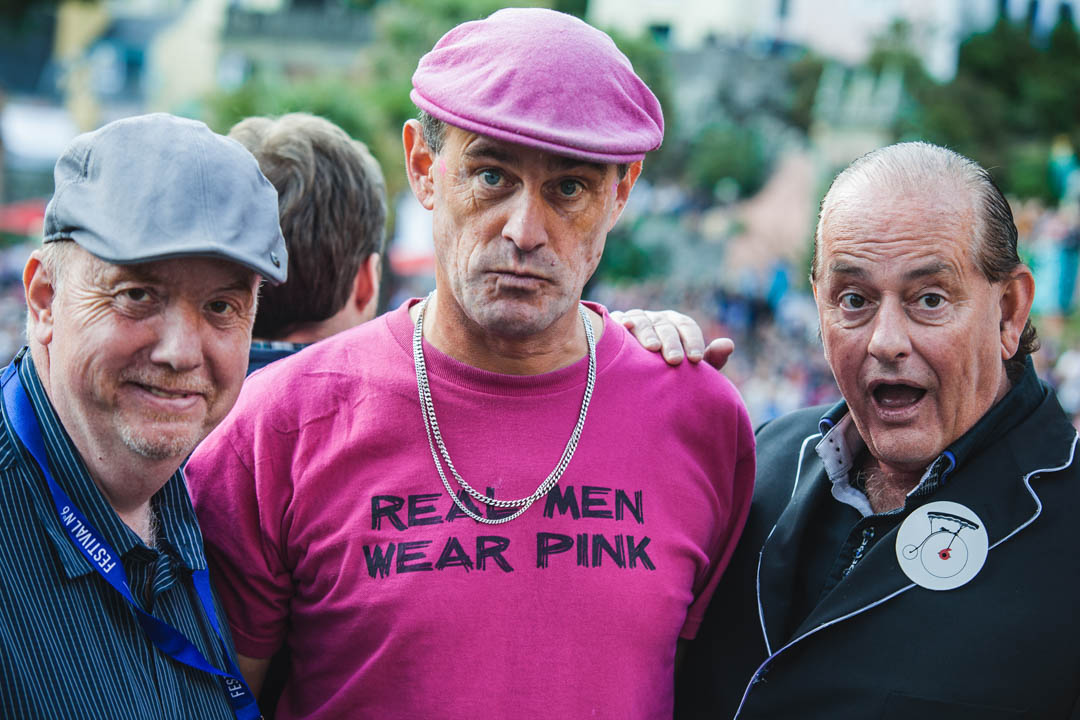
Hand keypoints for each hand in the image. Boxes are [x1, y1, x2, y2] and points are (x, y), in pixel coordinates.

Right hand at [611, 309, 732, 369]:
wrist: (635, 377)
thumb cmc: (667, 372)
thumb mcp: (690, 370)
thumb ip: (711, 359)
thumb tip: (729, 344)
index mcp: (676, 325)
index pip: (687, 326)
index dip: (693, 341)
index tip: (696, 360)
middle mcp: (657, 319)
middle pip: (666, 326)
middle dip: (672, 343)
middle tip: (675, 360)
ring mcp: (636, 320)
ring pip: (643, 322)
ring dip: (648, 333)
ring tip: (652, 349)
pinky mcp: (615, 325)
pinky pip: (618, 321)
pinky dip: (621, 323)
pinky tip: (624, 329)